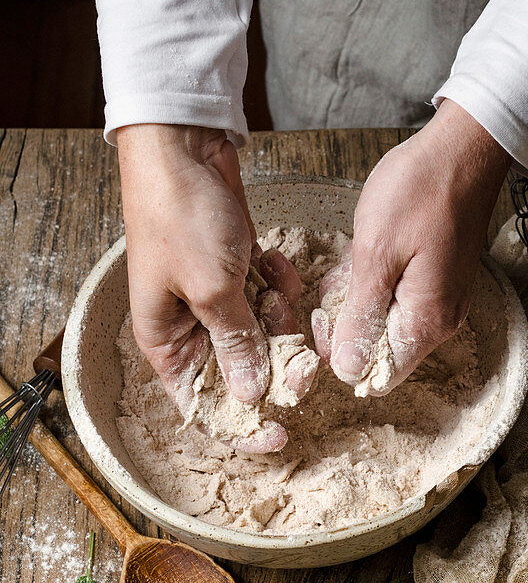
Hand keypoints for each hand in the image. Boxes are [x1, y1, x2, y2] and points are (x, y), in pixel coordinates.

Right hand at [118, 124, 304, 452]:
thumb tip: (253, 395)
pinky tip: (273, 260)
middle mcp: (191, 327)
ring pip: (263, 332)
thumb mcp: (211, 289)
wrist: (184, 146)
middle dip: (276, 364)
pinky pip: (268, 295)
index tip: (282, 435)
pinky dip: (278, 283)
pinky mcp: (238, 269)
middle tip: (305, 360)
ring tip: (281, 294)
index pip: (204, 406)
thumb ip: (236, 344)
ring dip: (280, 318)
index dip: (242, 427)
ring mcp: (216, 296)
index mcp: (168, 343)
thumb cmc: (181, 218)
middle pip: (242, 371)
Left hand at [312, 100, 510, 392]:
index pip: (378, 376)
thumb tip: (349, 372)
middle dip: (347, 325)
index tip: (324, 318)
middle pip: (379, 352)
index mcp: (426, 321)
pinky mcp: (435, 281)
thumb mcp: (376, 253)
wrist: (463, 148)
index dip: (343, 357)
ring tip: (349, 261)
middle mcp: (438, 320)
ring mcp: (439, 300)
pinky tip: (363, 254)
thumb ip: (361, 317)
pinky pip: (394, 299)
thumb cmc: (422, 190)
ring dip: (356, 299)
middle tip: (333, 283)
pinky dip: (372, 283)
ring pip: (383, 323)